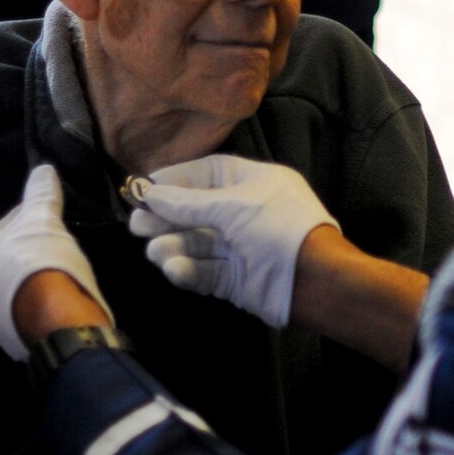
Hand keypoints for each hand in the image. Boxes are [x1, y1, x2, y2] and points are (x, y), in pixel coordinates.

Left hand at [0, 164, 110, 358]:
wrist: (61, 318)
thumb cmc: (40, 262)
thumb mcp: (42, 221)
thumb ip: (40, 195)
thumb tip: (43, 169)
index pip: (0, 237)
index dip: (25, 222)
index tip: (47, 216)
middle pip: (10, 267)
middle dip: (30, 253)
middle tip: (56, 240)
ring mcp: (3, 328)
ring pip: (22, 293)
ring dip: (39, 280)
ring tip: (64, 266)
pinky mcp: (28, 343)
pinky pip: (37, 314)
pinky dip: (49, 301)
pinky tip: (65, 292)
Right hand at [127, 155, 337, 327]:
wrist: (316, 281)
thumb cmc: (281, 228)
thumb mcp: (233, 206)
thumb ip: (189, 203)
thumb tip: (152, 194)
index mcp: (254, 183)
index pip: (208, 173)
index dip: (176, 179)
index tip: (146, 187)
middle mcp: (246, 212)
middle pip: (196, 211)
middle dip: (166, 218)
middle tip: (137, 225)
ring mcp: (240, 247)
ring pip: (197, 244)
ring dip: (173, 246)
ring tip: (154, 252)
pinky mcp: (236, 279)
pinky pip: (205, 271)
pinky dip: (188, 270)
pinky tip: (174, 269)